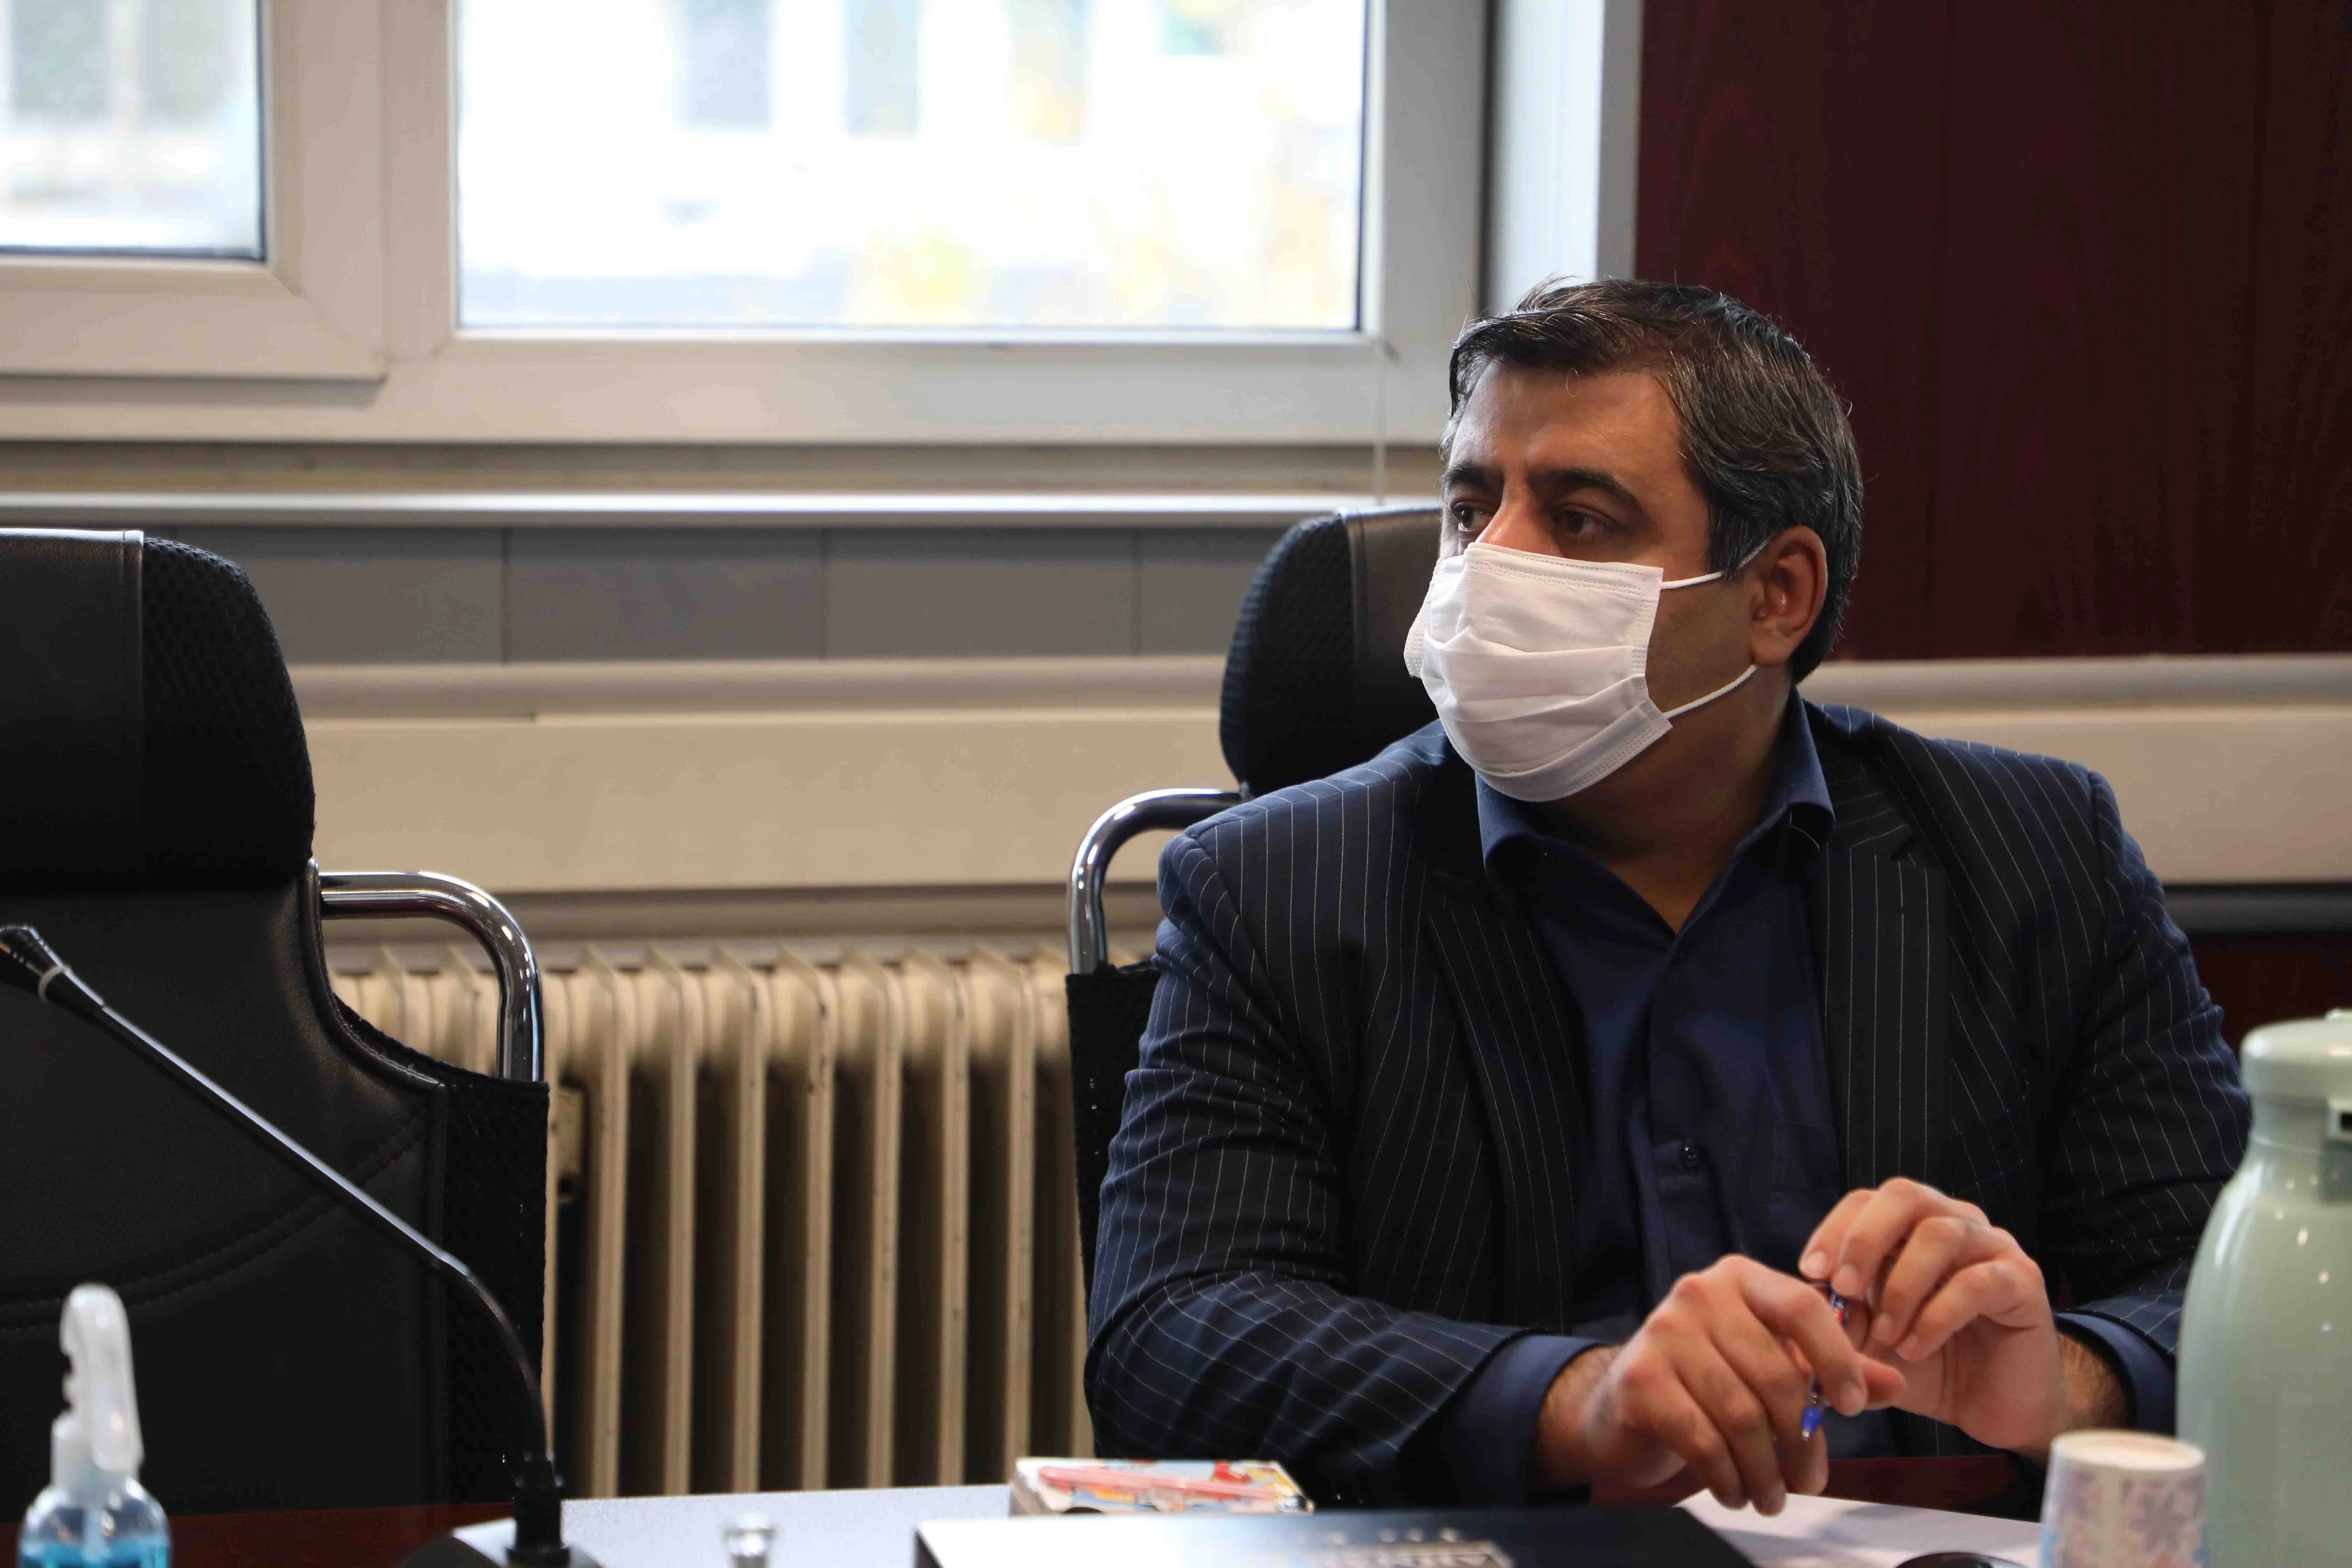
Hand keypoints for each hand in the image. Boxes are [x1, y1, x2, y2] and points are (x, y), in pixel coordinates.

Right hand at [1532, 1255, 1905, 1514]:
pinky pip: (1702, 1438)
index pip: (1803, 1307)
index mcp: (1740, 1279)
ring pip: (1741, 1415)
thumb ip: (1833, 1370)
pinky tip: (1735, 1491)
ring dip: (1765, 1470)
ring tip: (1772, 1496)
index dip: (1837, 1359)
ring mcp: (1663, 1331)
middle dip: (1801, 1442)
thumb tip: (1896, 1384)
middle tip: (1809, 1481)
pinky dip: (1727, 1476)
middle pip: (1776, 1374)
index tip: (1853, 1407)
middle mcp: (1699, 1293)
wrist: (1628, 1402)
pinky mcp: (1639, 1377)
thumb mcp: (1774, 1364)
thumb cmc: (1711, 1379)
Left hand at [1800, 1177, 2072, 1454]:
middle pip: (1904, 1195)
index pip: (1866, 1200)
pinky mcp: (2023, 1282)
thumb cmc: (1926, 1364)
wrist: (1993, 1406)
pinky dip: (1937, 1315)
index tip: (1810, 1272)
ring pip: (1941, 1233)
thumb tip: (1801, 1300)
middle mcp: (1954, 1224)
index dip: (1834, 1229)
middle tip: (1845, 1289)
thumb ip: (1838, 1319)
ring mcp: (1992, 1248)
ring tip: (1888, 1333)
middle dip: (1864, 1239)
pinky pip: (1977, 1281)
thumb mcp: (1869, 1342)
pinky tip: (1917, 1348)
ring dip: (1902, 1285)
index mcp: (1912, 1228)